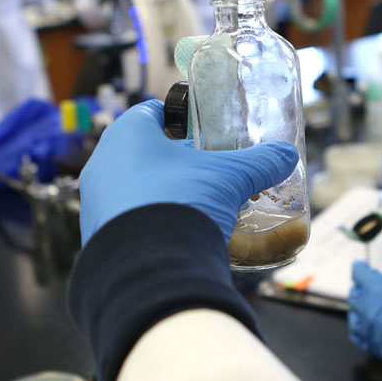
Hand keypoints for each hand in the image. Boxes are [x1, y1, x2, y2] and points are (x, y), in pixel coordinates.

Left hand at [78, 99, 298, 244]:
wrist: (149, 269)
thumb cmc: (183, 202)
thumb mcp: (230, 178)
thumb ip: (260, 163)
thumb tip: (285, 155)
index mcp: (126, 134)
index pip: (150, 112)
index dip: (177, 117)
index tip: (198, 127)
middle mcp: (103, 163)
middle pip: (144, 151)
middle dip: (176, 160)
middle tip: (206, 168)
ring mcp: (96, 201)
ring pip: (134, 186)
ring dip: (163, 191)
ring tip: (197, 203)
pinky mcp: (97, 235)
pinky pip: (127, 220)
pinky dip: (151, 221)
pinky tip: (178, 233)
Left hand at [348, 261, 381, 380]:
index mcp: (378, 291)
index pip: (359, 274)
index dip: (361, 269)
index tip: (362, 267)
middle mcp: (369, 310)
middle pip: (355, 296)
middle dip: (361, 290)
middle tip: (369, 288)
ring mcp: (370, 331)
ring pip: (355, 317)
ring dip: (360, 311)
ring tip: (370, 308)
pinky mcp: (376, 348)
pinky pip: (360, 338)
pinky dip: (363, 331)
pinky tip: (370, 329)